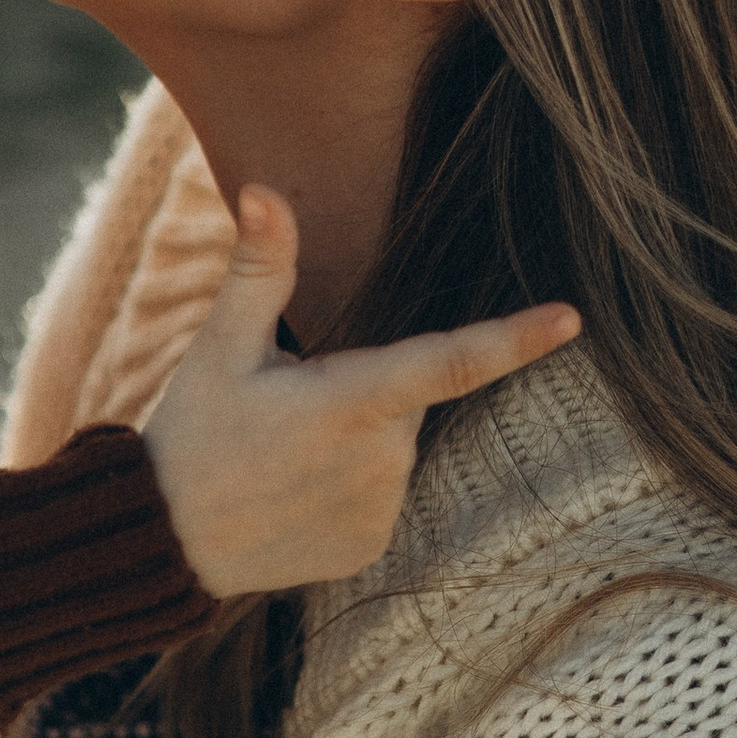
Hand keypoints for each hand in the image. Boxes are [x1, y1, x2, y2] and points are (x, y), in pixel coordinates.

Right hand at [140, 187, 579, 597]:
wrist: (165, 541)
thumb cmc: (192, 433)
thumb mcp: (219, 347)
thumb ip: (259, 269)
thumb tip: (266, 191)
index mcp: (350, 402)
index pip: (452, 363)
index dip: (517, 339)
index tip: (571, 319)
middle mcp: (380, 461)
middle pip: (407, 397)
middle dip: (365, 386)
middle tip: (287, 403)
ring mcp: (380, 510)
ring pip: (395, 445)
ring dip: (357, 436)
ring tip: (282, 453)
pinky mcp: (373, 546)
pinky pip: (382, 493)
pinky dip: (350, 482)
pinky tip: (293, 490)